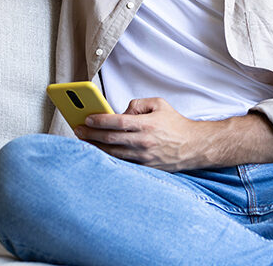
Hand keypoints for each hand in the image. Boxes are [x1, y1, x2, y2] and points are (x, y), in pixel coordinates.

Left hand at [74, 97, 206, 170]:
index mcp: (147, 124)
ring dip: (95, 147)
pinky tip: (98, 152)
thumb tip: (120, 112)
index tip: (86, 118)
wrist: (194, 146)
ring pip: (113, 153)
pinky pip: (122, 163)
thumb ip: (137, 104)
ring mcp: (144, 157)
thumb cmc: (176, 124)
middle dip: (90, 134)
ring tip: (84, 141)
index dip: (99, 120)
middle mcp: (144, 141)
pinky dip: (108, 158)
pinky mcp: (145, 168)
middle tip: (78, 130)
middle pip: (110, 138)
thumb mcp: (159, 104)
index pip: (117, 121)